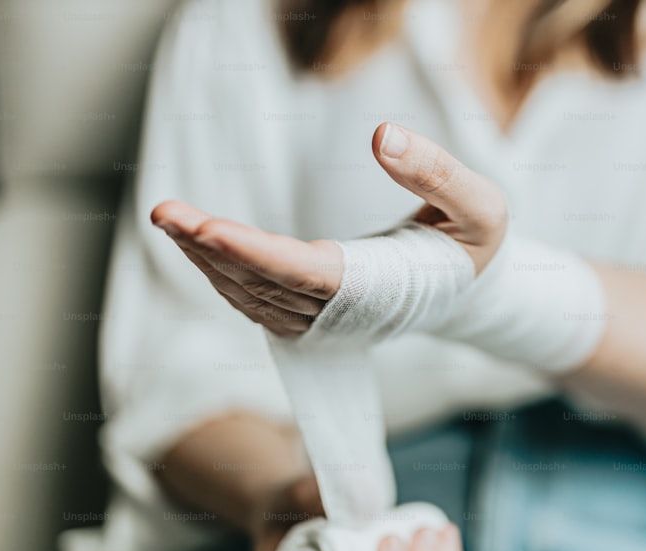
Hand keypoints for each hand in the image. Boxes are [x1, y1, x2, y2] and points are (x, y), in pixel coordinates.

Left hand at [150, 122, 507, 337]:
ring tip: (170, 218)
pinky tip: (196, 241)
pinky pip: (254, 297)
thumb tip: (382, 135)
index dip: (255, 253)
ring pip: (250, 294)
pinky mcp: (307, 313)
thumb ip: (437, 172)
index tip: (208, 228)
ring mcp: (319, 319)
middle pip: (262, 283)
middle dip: (209, 247)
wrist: (469, 292)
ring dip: (206, 257)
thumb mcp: (480, 206)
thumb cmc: (473, 248)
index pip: (304, 273)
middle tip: (166, 212)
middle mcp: (338, 312)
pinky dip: (221, 270)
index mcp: (375, 288)